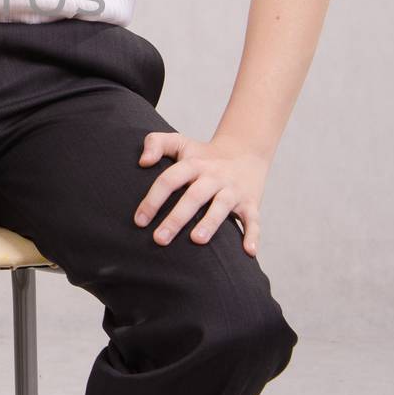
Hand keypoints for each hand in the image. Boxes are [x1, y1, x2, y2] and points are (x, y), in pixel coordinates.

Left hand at [134, 131, 268, 255]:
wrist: (246, 151)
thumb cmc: (203, 155)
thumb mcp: (180, 143)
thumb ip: (155, 143)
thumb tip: (143, 162)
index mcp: (193, 165)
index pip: (170, 179)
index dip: (153, 199)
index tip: (140, 221)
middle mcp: (213, 177)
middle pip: (194, 196)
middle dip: (176, 218)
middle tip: (159, 239)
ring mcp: (233, 190)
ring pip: (221, 206)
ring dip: (210, 223)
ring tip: (196, 241)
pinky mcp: (251, 203)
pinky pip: (254, 219)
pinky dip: (253, 235)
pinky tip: (249, 252)